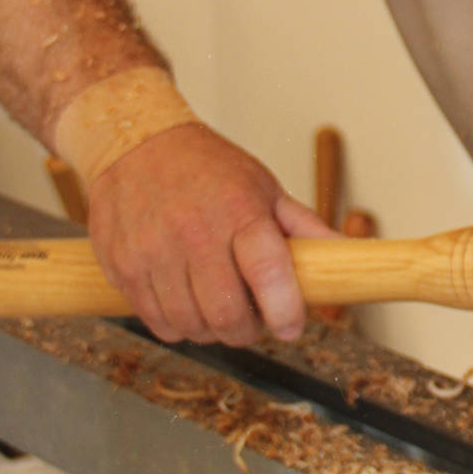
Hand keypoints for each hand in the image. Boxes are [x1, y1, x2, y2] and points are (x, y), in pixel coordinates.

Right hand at [84, 122, 333, 345]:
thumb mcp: (263, 187)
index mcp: (238, 210)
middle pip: (226, 315)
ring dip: (211, 331)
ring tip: (218, 309)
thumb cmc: (208, 168)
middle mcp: (192, 232)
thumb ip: (303, 228)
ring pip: (190, 325)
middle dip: (247, 331)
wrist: (134, 142)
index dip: (284, 311)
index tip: (292, 326)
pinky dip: (177, 325)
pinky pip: (155, 321)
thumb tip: (351, 255)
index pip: (267, 273)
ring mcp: (151, 251)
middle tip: (253, 320)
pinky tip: (186, 303)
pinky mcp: (121, 265)